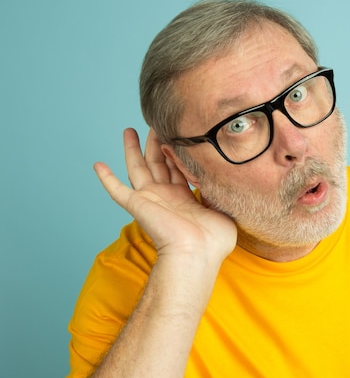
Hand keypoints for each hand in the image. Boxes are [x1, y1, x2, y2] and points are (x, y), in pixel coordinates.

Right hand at [94, 128, 236, 263]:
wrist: (197, 253)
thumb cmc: (214, 240)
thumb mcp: (223, 210)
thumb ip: (219, 191)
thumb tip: (222, 174)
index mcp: (184, 199)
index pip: (178, 169)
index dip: (177, 151)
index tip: (179, 133)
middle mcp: (165, 197)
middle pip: (157, 163)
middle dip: (155, 143)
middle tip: (155, 124)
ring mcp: (150, 200)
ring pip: (137, 168)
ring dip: (132, 150)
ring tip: (129, 130)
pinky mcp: (137, 204)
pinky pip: (117, 190)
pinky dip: (106, 178)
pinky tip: (98, 164)